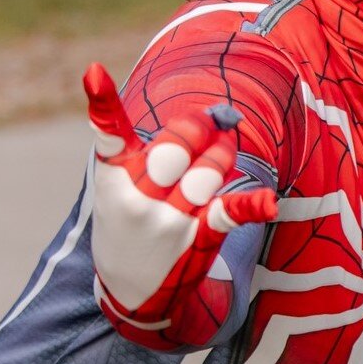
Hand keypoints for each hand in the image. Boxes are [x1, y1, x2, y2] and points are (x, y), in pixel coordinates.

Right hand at [83, 62, 276, 327]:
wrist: (129, 291)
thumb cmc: (129, 223)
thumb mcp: (120, 188)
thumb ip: (159, 151)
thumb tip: (219, 117)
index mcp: (113, 179)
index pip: (111, 136)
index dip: (103, 105)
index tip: (94, 72)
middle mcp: (139, 197)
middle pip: (178, 143)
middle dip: (201, 126)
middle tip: (211, 123)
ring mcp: (169, 219)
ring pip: (209, 168)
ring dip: (222, 154)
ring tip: (219, 156)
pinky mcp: (198, 239)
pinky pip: (229, 213)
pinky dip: (251, 205)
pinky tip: (268, 202)